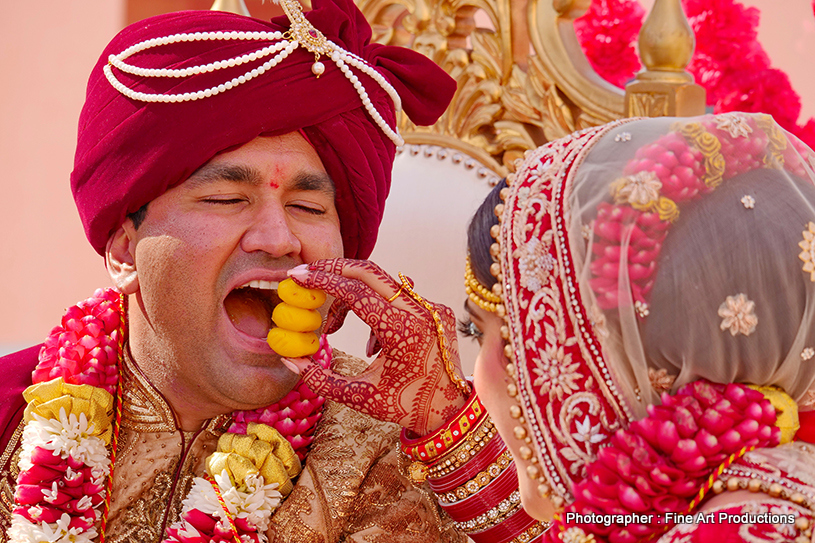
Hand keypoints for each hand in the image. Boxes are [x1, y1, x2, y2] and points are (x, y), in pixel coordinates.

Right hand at [284, 258, 467, 435]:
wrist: (452, 412)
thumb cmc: (405, 407)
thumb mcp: (359, 397)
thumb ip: (320, 379)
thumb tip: (290, 359)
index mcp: (401, 330)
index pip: (355, 291)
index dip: (322, 280)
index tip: (298, 276)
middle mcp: (420, 312)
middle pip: (369, 272)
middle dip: (335, 270)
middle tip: (309, 275)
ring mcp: (432, 308)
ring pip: (384, 284)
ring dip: (353, 295)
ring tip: (335, 327)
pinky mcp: (438, 311)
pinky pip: (401, 298)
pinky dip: (377, 308)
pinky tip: (371, 344)